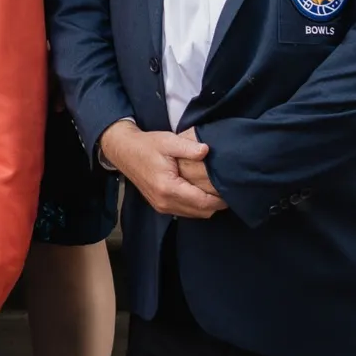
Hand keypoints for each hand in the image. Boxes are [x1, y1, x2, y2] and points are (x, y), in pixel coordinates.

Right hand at [100, 119, 225, 217]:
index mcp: (168, 187)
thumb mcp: (168, 141)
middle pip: (201, 212)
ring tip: (216, 191)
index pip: (202, 202)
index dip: (219, 199)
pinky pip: (185, 212)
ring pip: (194, 214)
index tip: (231, 190)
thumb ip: (188, 147)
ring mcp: (161, 206)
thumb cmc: (147, 145)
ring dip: (206, 206)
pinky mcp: (160, 206)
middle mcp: (165, 202)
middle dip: (216, 204)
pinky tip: (201, 192)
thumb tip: (206, 151)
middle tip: (227, 189)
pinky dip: (196, 206)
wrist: (124, 152)